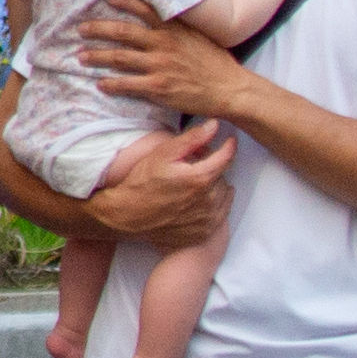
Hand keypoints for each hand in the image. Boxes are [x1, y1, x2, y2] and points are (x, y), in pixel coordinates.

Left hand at [77, 0, 263, 125]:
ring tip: (80, 56)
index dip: (125, 2)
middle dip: (98, 29)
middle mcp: (164, 44)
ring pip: (120, 58)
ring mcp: (160, 66)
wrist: (230, 89)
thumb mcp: (200, 35)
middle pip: (123, 32)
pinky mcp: (159, 87)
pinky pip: (128, 84)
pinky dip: (111, 84)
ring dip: (97, 56)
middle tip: (80, 28)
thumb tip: (163, 14)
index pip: (145, 10)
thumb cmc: (215, 62)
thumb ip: (179, 25)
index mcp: (174, 29)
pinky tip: (100, 84)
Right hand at [78, 120, 238, 246]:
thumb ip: (192, 139)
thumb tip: (215, 125)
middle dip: (212, 169)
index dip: (228, 146)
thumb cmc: (142, 184)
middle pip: (223, 176)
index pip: (226, 157)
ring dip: (213, 188)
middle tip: (194, 167)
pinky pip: (219, 215)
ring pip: (223, 195)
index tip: (229, 141)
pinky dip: (212, 207)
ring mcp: (207, 219)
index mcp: (201, 178)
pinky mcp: (204, 232)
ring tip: (192, 186)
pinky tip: (195, 203)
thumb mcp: (162, 154)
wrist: (127, 216)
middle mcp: (209, 200)